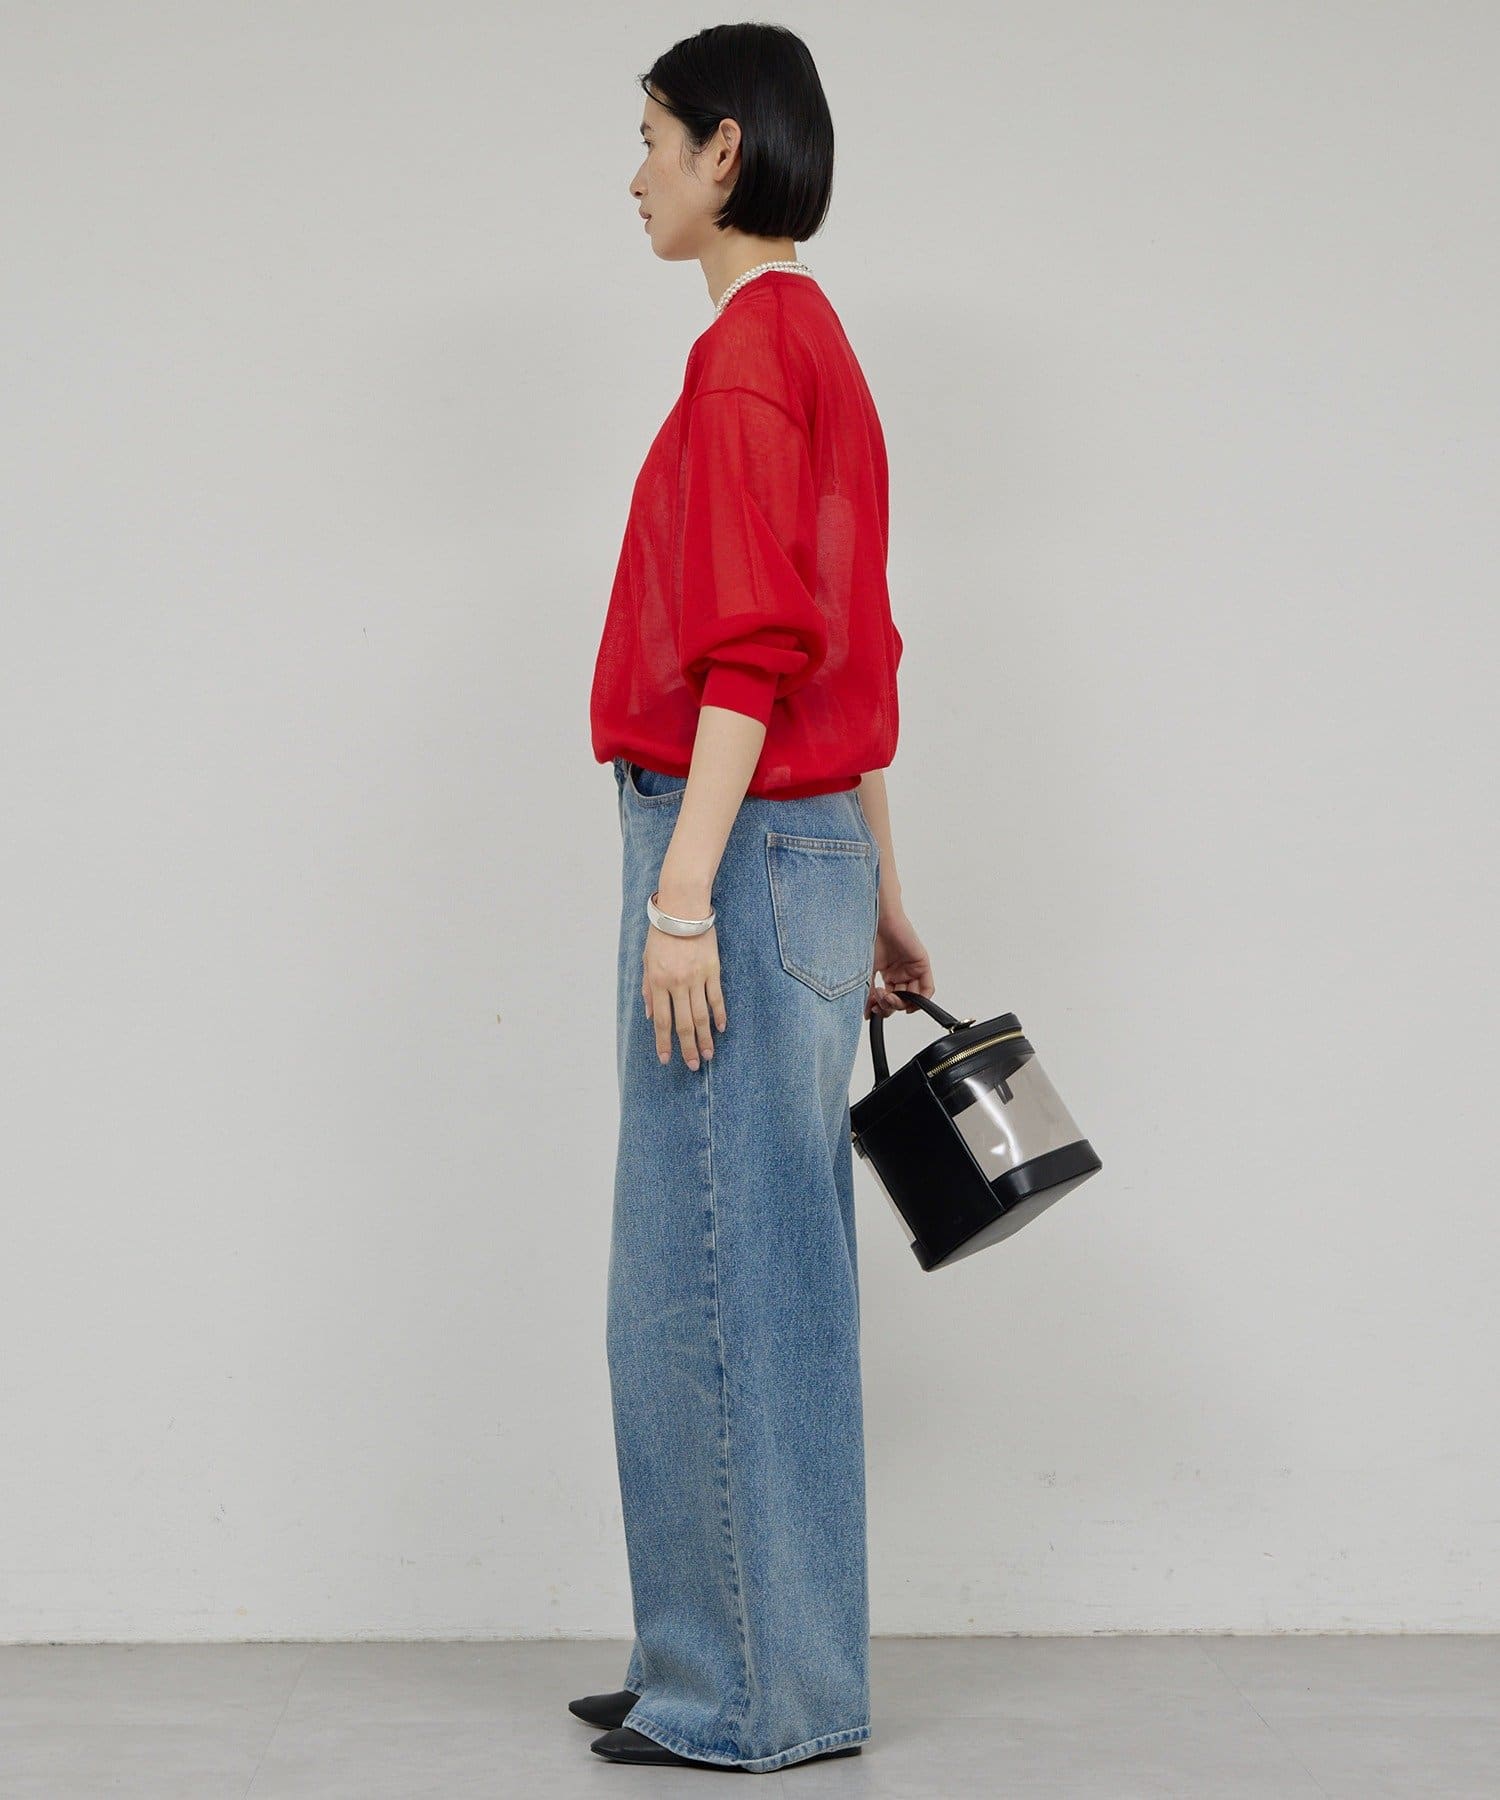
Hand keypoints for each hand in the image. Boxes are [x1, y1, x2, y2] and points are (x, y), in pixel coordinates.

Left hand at [643, 921, 725, 1070]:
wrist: (682, 909)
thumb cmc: (661, 934)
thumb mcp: (646, 960)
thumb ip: (648, 989)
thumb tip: (650, 1016)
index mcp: (658, 982)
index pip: (662, 1020)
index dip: (664, 1042)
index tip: (666, 1059)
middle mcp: (677, 983)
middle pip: (683, 1023)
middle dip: (687, 1047)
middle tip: (692, 1065)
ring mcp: (696, 978)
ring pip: (701, 1015)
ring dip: (705, 1037)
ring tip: (708, 1055)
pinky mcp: (712, 970)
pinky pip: (716, 998)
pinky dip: (719, 1014)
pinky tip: (720, 1028)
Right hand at [864, 905, 933, 1019]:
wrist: (878, 920)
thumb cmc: (869, 939)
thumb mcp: (866, 972)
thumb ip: (867, 993)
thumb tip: (866, 1014)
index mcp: (888, 974)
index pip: (889, 1000)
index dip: (882, 1008)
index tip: (872, 1009)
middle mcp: (901, 973)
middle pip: (901, 1001)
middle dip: (890, 1006)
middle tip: (880, 1000)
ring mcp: (912, 969)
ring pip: (913, 998)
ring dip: (901, 1004)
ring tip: (888, 996)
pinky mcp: (922, 964)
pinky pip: (927, 988)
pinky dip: (920, 1000)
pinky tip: (909, 1003)